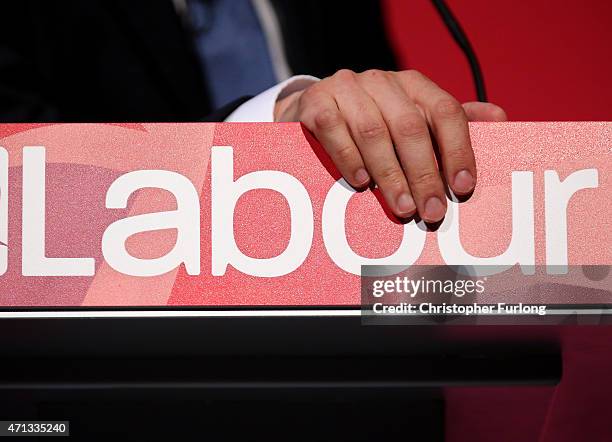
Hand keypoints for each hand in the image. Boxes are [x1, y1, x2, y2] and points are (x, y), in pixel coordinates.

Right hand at [274, 69, 506, 221]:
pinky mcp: (316, 103)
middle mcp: (382, 82)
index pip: (444, 111)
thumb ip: (450, 123)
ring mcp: (347, 89)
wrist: (315, 108)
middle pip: (410, 127)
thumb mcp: (410, 119)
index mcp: (413, 85)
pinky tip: (362, 183)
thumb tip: (498, 118)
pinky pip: (334, 130)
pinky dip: (349, 158)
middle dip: (424, 174)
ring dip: (390, 174)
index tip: (463, 187)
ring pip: (373, 131)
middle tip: (432, 211)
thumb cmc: (372, 121)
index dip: (457, 150)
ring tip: (401, 208)